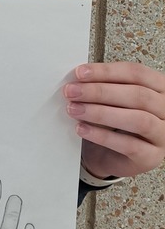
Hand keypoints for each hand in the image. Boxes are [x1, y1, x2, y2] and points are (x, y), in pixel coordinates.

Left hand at [63, 62, 164, 178]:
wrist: (109, 157)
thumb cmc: (112, 122)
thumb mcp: (110, 100)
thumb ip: (102, 86)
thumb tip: (79, 78)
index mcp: (160, 88)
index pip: (137, 73)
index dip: (106, 71)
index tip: (80, 73)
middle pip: (138, 95)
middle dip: (100, 91)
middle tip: (72, 92)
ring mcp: (163, 135)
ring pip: (138, 120)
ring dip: (101, 113)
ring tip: (74, 109)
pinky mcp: (152, 157)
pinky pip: (130, 145)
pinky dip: (102, 136)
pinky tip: (82, 129)